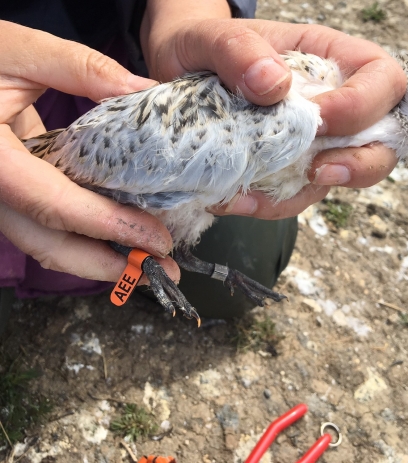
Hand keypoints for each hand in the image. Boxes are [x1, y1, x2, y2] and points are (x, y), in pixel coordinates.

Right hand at [0, 21, 179, 283]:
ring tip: (147, 264)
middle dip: (109, 267)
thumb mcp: (16, 51)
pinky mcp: (12, 195)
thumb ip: (80, 69)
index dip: (110, 226)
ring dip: (100, 260)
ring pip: (48, 245)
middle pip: (50, 246)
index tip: (157, 240)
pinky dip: (87, 238)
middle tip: (161, 272)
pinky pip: (49, 227)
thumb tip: (145, 92)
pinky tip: (120, 237)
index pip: (56, 205)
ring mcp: (0, 198)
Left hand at [141, 6, 405, 218]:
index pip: (381, 81)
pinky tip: (233, 198)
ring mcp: (308, 144)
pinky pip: (290, 196)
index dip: (361, 106)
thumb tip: (272, 84)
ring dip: (298, 194)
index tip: (317, 119)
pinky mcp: (283, 170)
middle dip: (358, 165)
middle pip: (378, 143)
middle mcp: (328, 107)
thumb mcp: (213, 37)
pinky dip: (266, 204)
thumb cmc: (203, 48)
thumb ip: (240, 50)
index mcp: (329, 60)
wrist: (176, 74)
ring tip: (250, 195)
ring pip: (332, 180)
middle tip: (317, 172)